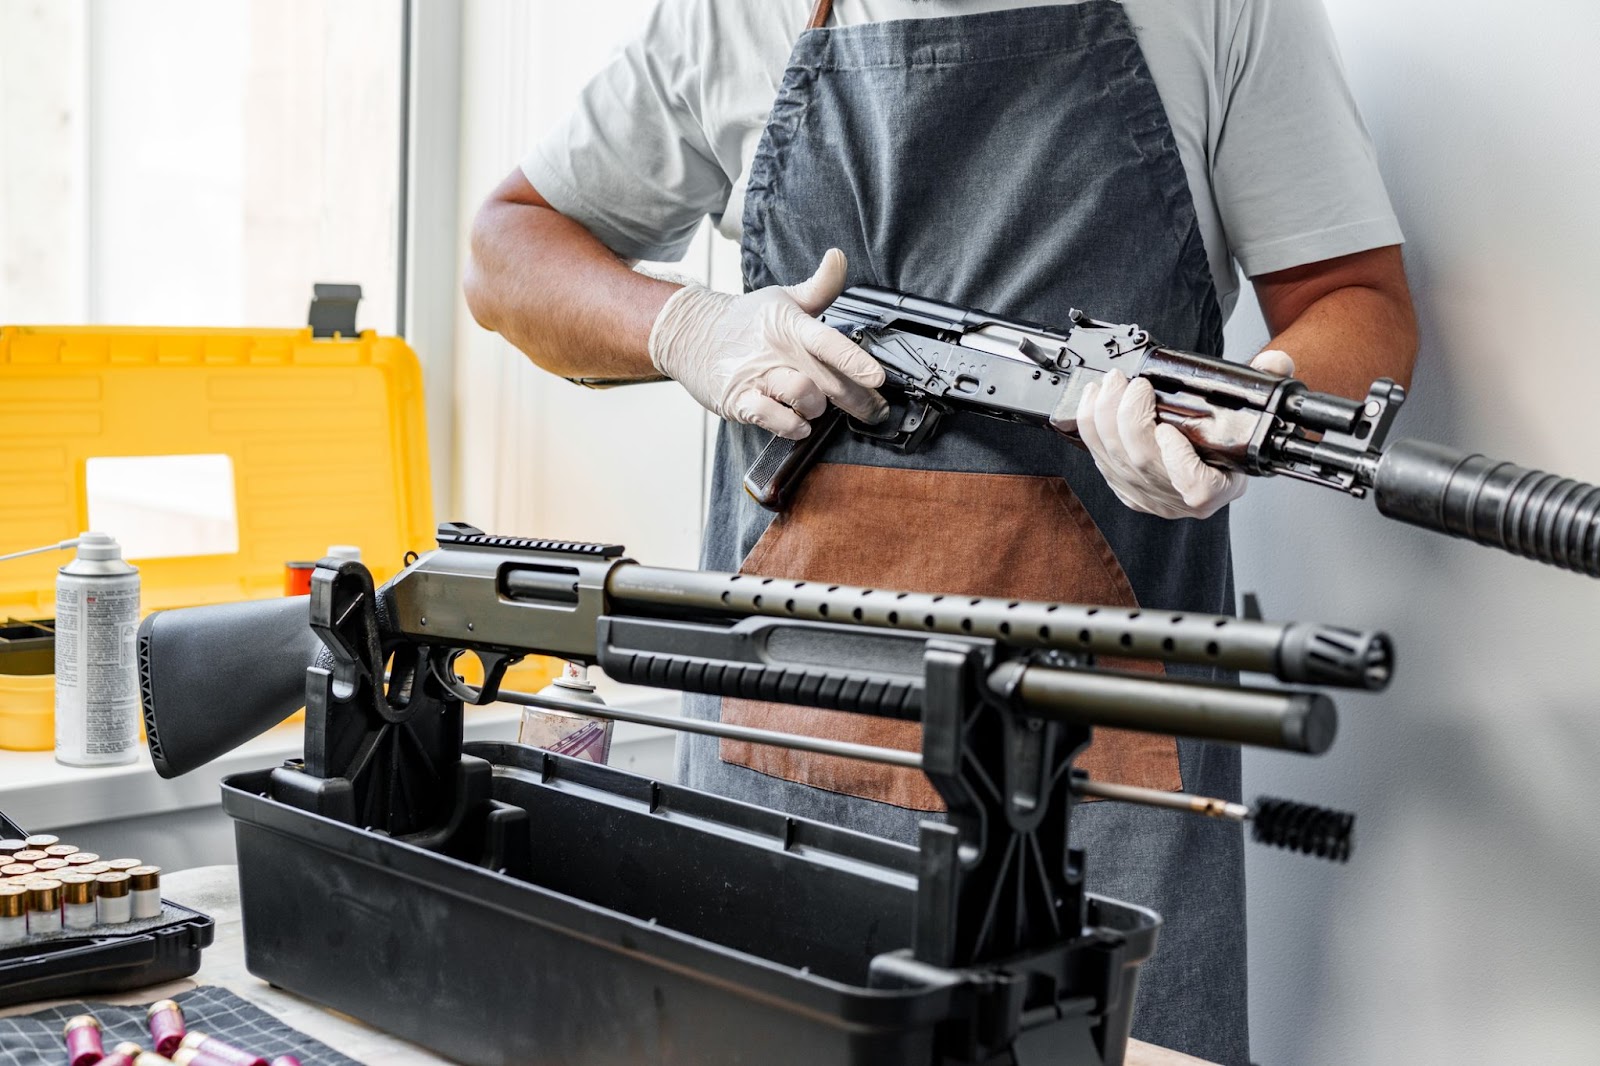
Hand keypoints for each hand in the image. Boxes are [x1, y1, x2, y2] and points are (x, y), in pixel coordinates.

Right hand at [647, 248, 888, 438]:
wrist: (690, 333)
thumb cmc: (744, 320)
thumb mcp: (782, 298)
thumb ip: (818, 287)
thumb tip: (839, 258)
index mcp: (790, 325)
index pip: (827, 341)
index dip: (854, 360)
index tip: (877, 377)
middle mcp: (776, 351)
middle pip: (827, 379)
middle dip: (858, 400)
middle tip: (874, 410)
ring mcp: (757, 376)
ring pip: (803, 397)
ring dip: (819, 409)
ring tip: (818, 408)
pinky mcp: (740, 400)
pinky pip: (774, 419)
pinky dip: (793, 427)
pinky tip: (799, 424)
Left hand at [1071, 350, 1294, 519]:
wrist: (1209, 458)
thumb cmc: (1229, 437)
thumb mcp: (1255, 410)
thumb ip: (1267, 383)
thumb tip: (1274, 362)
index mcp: (1218, 487)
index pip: (1196, 488)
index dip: (1178, 461)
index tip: (1170, 430)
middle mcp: (1180, 500)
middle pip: (1144, 464)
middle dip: (1129, 417)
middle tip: (1131, 384)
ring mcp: (1149, 497)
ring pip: (1116, 460)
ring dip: (1105, 417)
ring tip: (1110, 384)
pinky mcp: (1124, 490)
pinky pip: (1099, 461)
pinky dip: (1091, 428)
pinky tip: (1094, 401)